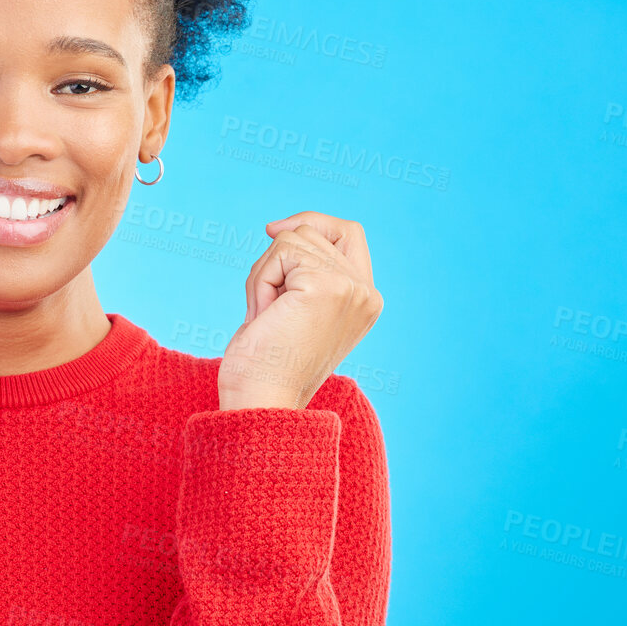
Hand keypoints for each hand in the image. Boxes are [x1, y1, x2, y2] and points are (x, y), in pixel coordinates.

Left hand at [218, 211, 381, 410]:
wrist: (260, 403)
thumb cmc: (265, 365)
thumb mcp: (290, 308)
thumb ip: (300, 270)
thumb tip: (277, 226)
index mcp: (364, 301)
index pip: (348, 233)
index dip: (312, 222)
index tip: (272, 231)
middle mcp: (366, 293)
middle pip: (311, 232)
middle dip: (274, 263)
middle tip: (267, 311)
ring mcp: (351, 287)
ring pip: (294, 238)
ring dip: (264, 275)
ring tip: (266, 318)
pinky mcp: (328, 285)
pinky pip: (280, 252)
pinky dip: (260, 282)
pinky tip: (264, 317)